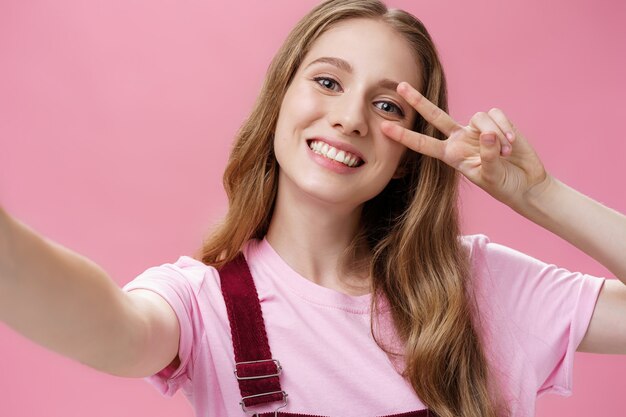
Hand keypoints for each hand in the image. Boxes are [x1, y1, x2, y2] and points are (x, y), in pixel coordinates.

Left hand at [381, 82, 548, 207]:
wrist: (525, 183)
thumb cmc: (503, 184)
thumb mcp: (491, 176)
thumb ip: (487, 156)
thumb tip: (487, 134)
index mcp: (451, 155)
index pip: (423, 144)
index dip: (405, 136)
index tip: (384, 128)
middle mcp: (460, 138)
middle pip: (435, 116)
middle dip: (418, 101)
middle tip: (401, 86)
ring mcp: (478, 129)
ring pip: (478, 117)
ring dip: (494, 135)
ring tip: (506, 153)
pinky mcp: (497, 122)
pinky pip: (497, 116)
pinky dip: (506, 129)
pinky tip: (513, 144)